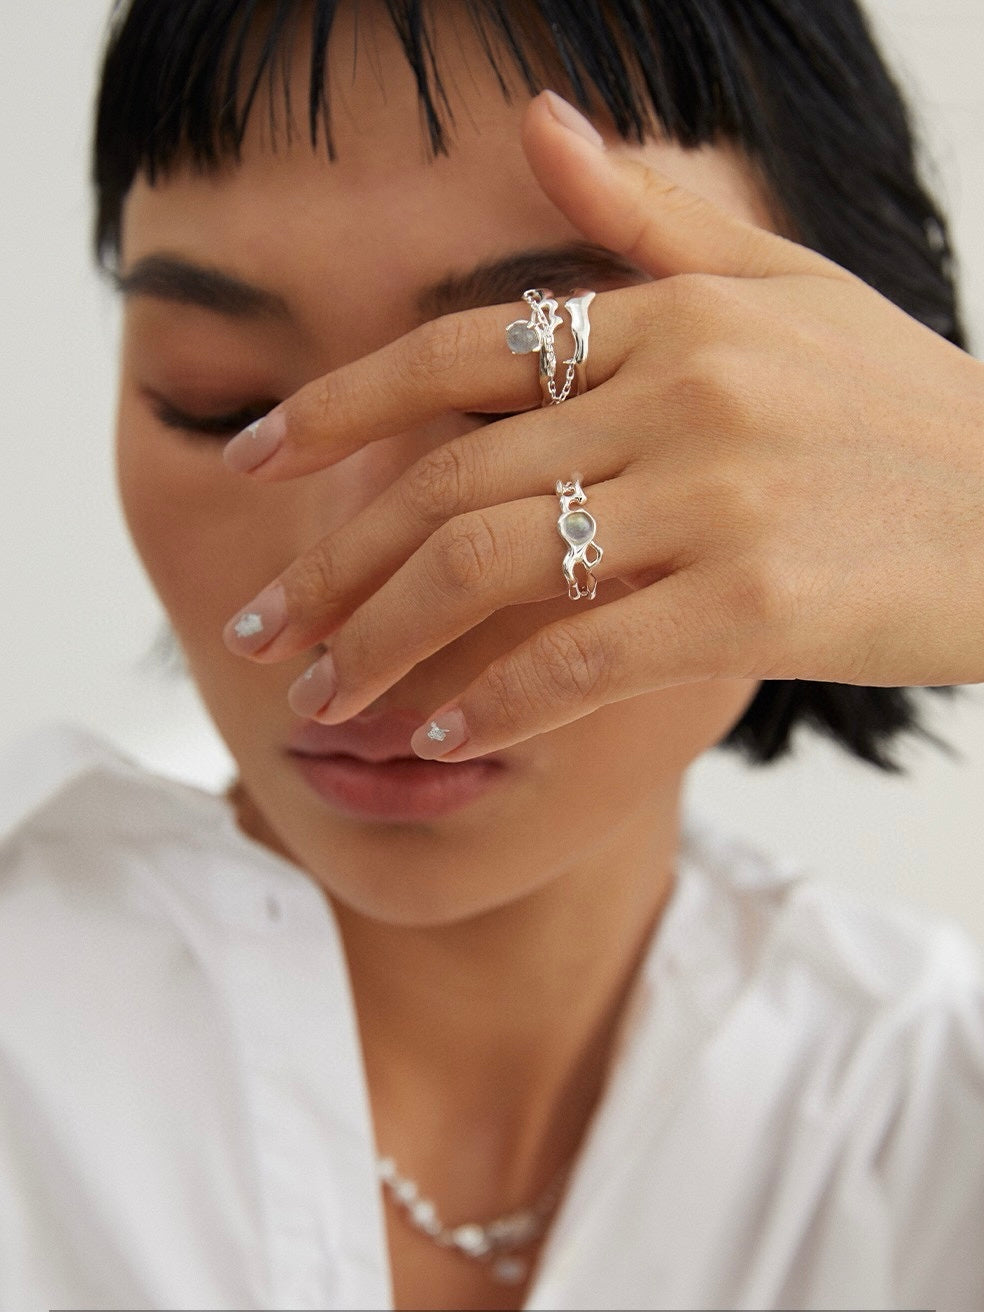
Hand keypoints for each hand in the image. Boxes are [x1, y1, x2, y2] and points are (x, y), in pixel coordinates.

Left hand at [222, 90, 983, 760]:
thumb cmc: (902, 409)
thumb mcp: (782, 289)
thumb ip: (649, 220)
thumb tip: (539, 123)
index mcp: (668, 318)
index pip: (455, 356)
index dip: (335, 411)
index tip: (248, 465)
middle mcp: (677, 395)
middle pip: (447, 483)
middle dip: (334, 569)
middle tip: (261, 632)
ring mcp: (715, 499)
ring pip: (491, 571)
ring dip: (385, 646)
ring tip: (320, 705)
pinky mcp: (755, 603)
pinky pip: (583, 657)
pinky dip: (494, 703)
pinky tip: (436, 738)